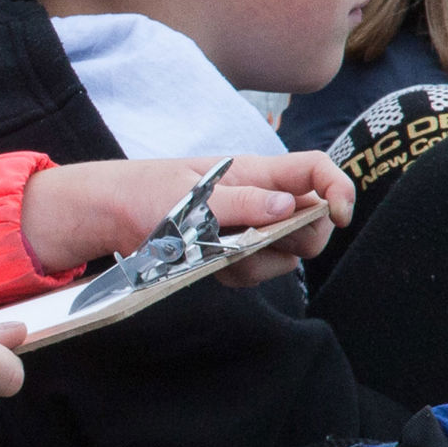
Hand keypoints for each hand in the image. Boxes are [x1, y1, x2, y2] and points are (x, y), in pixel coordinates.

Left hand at [18, 153, 353, 274]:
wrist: (108, 215)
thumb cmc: (144, 193)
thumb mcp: (188, 196)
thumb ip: (240, 204)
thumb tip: (287, 208)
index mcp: (255, 172)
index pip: (315, 170)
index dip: (338, 188)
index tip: (339, 216)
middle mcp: (260, 199)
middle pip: (311, 220)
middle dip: (299, 238)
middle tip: (257, 243)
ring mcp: (249, 228)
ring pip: (287, 254)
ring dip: (261, 263)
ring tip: (216, 253)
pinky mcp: (234, 253)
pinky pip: (257, 272)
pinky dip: (240, 275)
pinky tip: (207, 264)